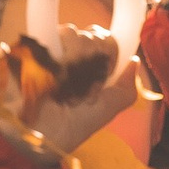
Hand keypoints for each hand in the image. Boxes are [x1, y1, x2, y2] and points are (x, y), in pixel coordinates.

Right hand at [17, 48, 145, 160]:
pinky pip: (51, 36)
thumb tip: (134, 63)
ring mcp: (53, 50)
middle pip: (93, 36)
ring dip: (75, 65)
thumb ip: (125, 90)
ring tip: (67, 89)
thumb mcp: (106, 111)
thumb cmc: (73, 126)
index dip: (110, 54)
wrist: (43, 135)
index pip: (108, 40)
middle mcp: (73, 54)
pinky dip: (58, 58)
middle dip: (93, 66)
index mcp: (92, 64)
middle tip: (84, 92)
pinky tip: (57, 77)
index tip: (104, 77)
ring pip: (73, 34)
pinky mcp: (34, 50)